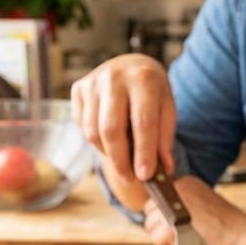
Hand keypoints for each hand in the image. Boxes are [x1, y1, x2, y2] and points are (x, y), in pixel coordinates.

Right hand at [71, 53, 175, 182]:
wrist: (131, 65)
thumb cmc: (152, 91)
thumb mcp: (167, 108)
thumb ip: (164, 138)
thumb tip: (164, 169)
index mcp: (143, 78)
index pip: (142, 122)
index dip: (143, 152)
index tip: (145, 175)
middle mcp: (114, 77)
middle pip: (111, 130)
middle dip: (120, 161)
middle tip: (130, 179)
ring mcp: (93, 82)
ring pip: (93, 132)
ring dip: (107, 153)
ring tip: (122, 159)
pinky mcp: (78, 89)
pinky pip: (82, 126)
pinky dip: (96, 140)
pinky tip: (109, 139)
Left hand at [142, 175, 245, 244]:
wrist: (243, 236)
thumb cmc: (229, 226)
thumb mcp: (204, 204)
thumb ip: (183, 205)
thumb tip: (161, 216)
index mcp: (186, 182)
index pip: (158, 197)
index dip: (165, 214)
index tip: (181, 223)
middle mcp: (177, 188)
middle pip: (150, 209)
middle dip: (160, 224)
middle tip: (181, 234)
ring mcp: (173, 205)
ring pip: (150, 224)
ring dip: (163, 236)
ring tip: (184, 240)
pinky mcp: (171, 224)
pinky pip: (157, 238)